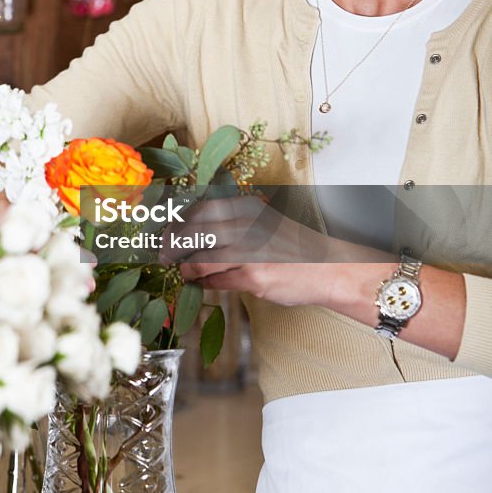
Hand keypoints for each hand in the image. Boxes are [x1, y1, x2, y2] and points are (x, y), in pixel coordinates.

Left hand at [160, 193, 340, 304]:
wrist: (327, 269)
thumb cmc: (294, 247)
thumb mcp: (267, 221)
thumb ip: (239, 219)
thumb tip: (199, 224)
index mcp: (248, 208)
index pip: (202, 210)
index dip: (179, 222)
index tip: (167, 231)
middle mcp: (247, 225)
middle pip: (195, 234)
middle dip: (174, 246)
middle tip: (164, 255)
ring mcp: (249, 252)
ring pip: (201, 260)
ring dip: (188, 269)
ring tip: (184, 272)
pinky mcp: (253, 277)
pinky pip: (217, 281)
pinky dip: (205, 284)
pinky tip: (202, 284)